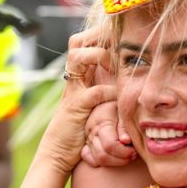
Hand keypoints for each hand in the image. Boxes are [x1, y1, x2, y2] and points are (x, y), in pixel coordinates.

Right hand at [38, 34, 114, 174]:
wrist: (58, 153)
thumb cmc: (80, 130)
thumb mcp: (94, 104)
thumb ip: (104, 88)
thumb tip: (128, 76)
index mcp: (79, 76)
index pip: (81, 42)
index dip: (96, 34)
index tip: (117, 36)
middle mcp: (74, 80)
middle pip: (76, 42)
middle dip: (96, 38)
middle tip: (116, 46)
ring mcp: (73, 92)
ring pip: (78, 57)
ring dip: (99, 56)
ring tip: (114, 65)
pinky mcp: (76, 108)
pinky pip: (94, 92)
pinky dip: (108, 92)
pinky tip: (118, 97)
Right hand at [81, 98, 136, 167]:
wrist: (108, 98)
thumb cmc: (120, 105)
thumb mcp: (124, 110)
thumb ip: (124, 125)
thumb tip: (125, 141)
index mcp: (101, 121)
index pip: (110, 145)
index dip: (124, 152)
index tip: (135, 151)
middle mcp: (92, 131)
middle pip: (102, 156)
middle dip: (121, 159)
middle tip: (133, 154)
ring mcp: (88, 138)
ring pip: (97, 159)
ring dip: (114, 162)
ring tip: (127, 155)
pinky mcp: (86, 143)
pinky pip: (88, 158)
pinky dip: (101, 162)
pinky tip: (114, 157)